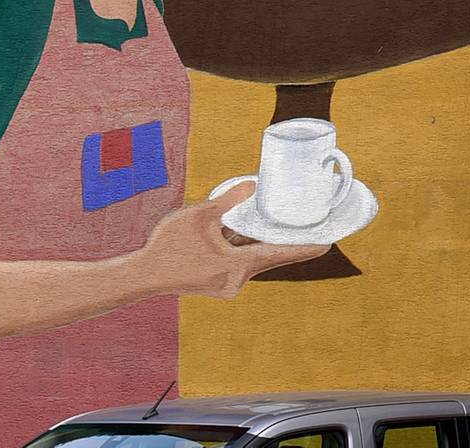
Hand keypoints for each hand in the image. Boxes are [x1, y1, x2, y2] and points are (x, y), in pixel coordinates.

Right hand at [134, 181, 327, 296]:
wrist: (141, 275)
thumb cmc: (168, 246)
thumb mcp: (199, 216)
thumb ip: (228, 200)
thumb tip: (253, 185)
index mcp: (237, 266)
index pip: (280, 254)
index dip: (305, 248)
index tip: (328, 244)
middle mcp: (236, 280)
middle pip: (269, 257)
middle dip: (286, 243)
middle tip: (310, 229)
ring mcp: (226, 284)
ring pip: (252, 260)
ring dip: (260, 245)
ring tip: (276, 227)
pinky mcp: (216, 284)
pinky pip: (238, 264)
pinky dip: (242, 251)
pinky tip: (241, 236)